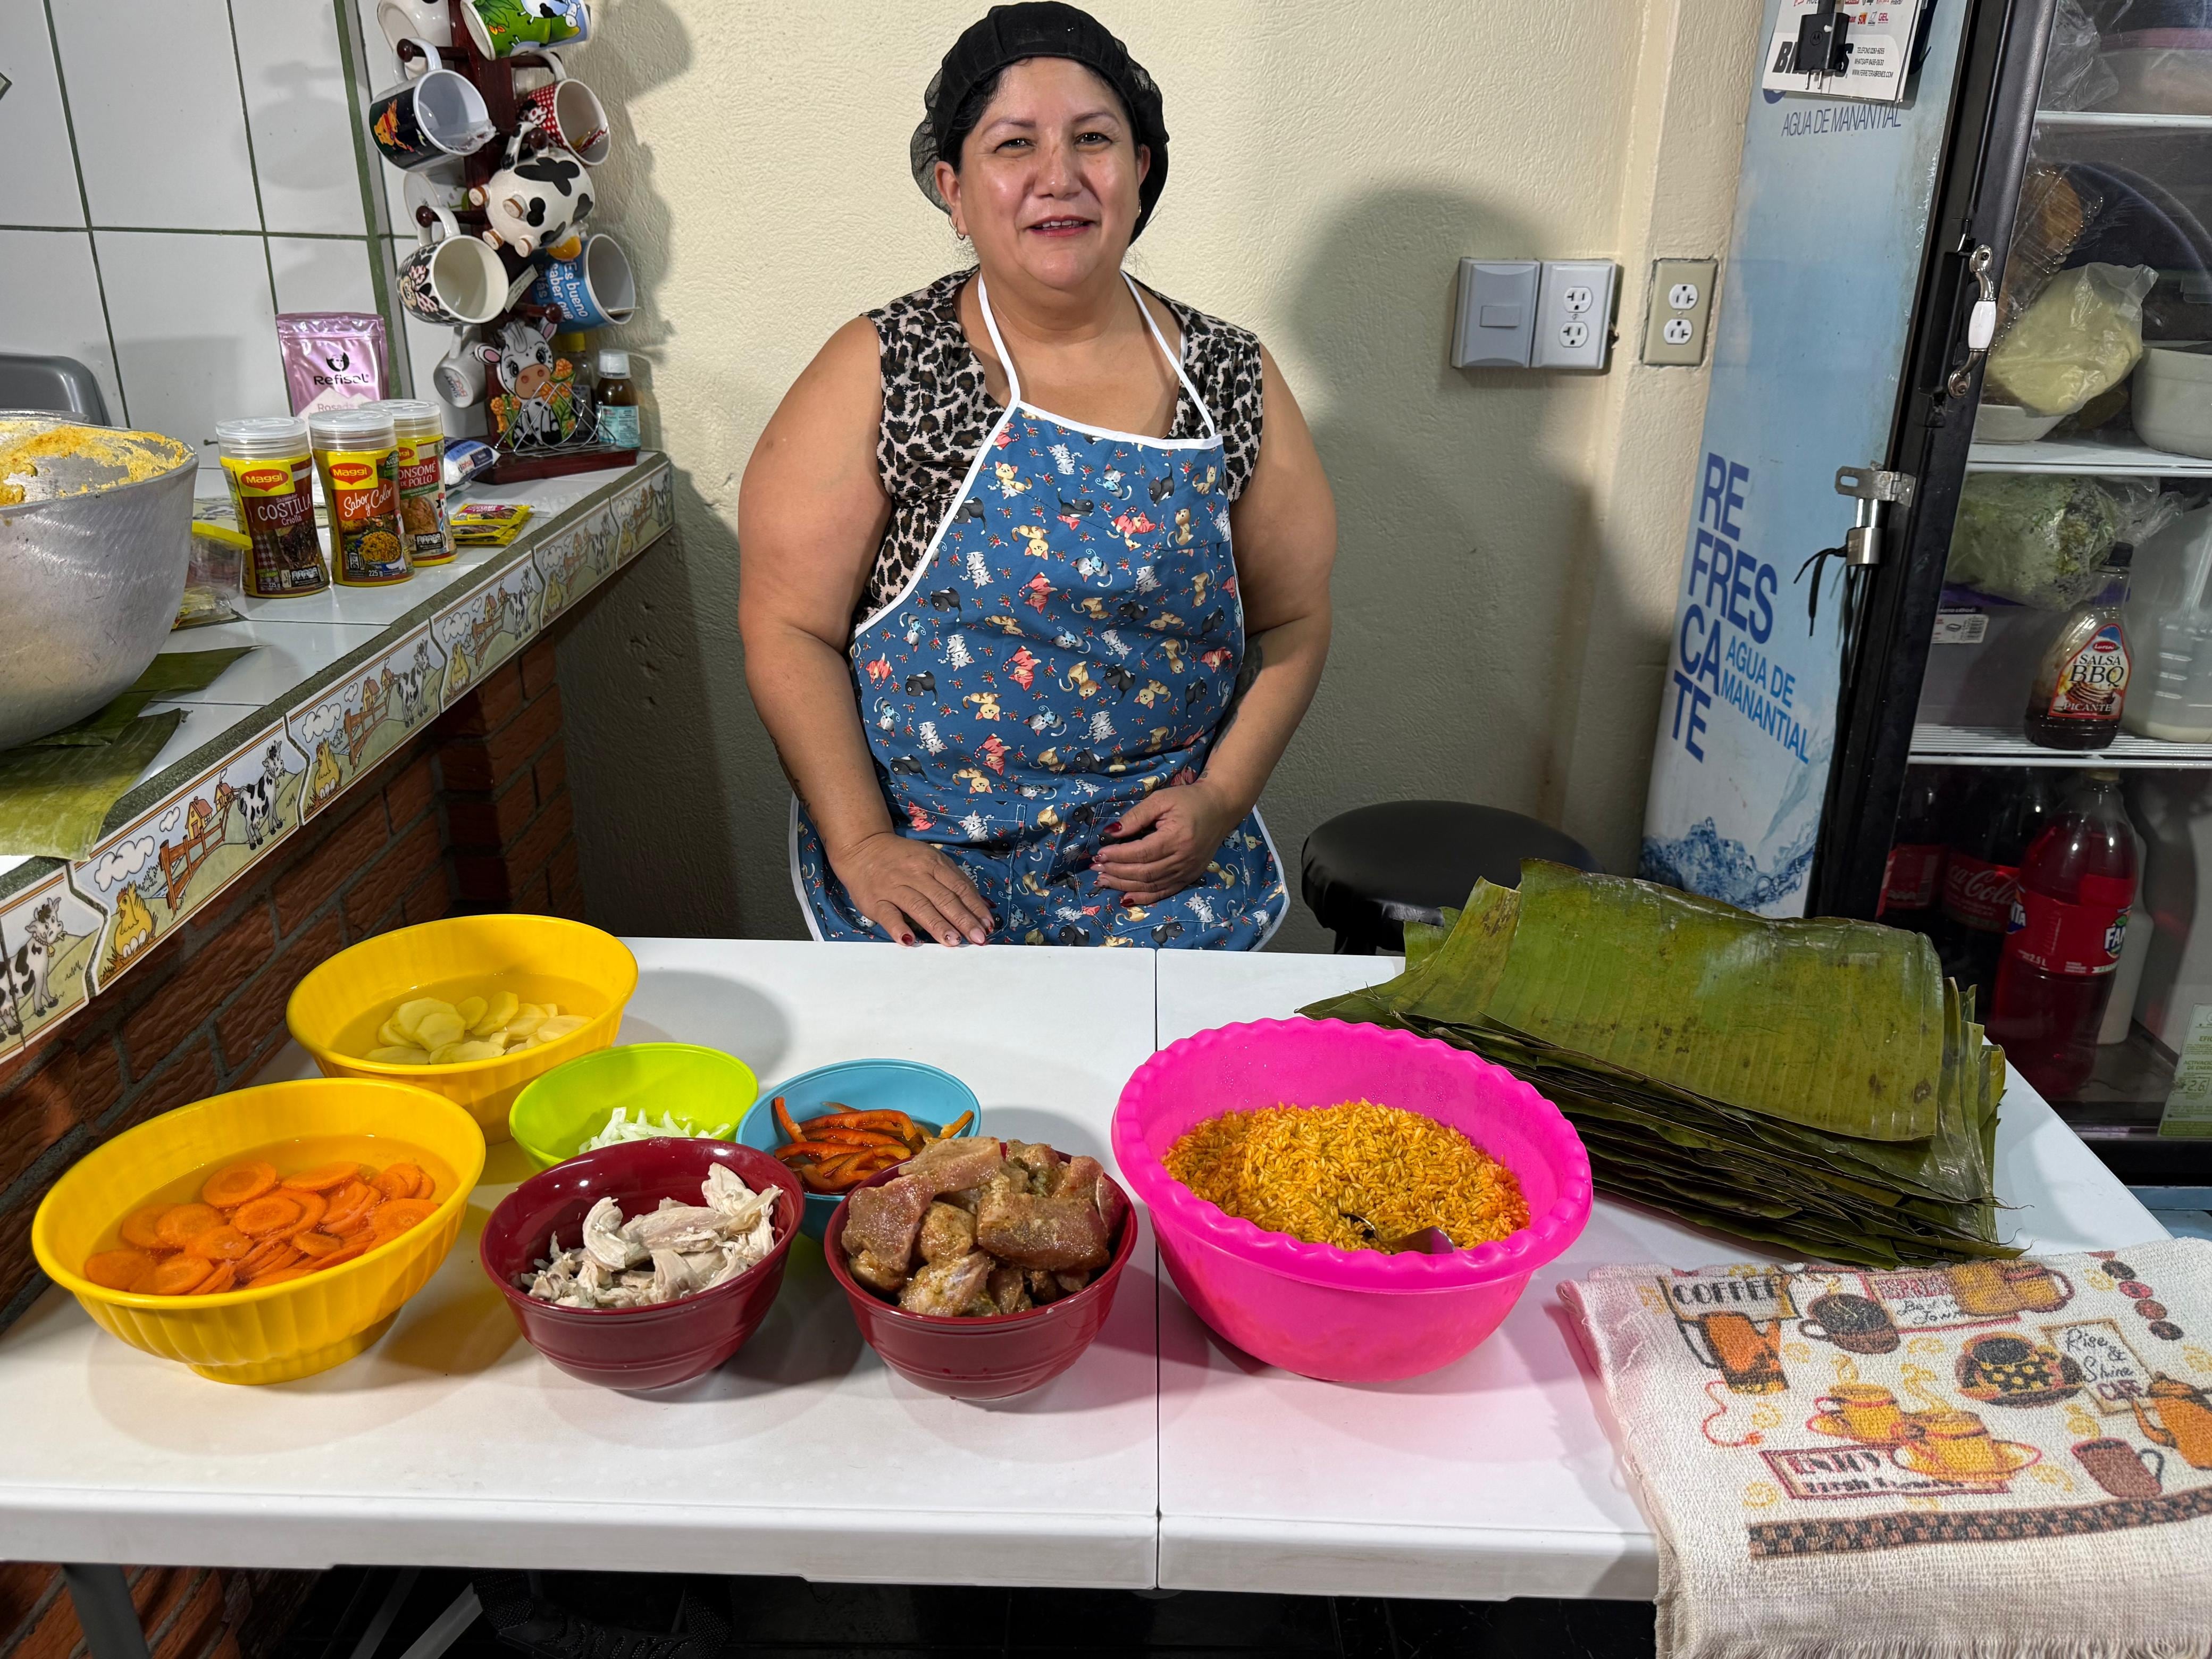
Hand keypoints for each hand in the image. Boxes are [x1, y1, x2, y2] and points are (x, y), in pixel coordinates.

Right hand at [829, 831, 993, 945]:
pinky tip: (909, 941)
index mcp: (933, 863)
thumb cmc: (903, 859)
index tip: (988, 925)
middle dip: (963, 919)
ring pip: (920, 906)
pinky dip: (898, 928)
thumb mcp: (931, 860)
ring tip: (953, 942)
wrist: (863, 847)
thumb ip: (953, 881)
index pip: (959, 887)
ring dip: (938, 925)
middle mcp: (916, 874)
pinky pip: (888, 915)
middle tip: (978, 938)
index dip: (975, 906)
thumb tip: (981, 906)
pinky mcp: (875, 900)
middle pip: (944, 898)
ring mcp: (894, 887)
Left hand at [1090, 780, 1241, 904]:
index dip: (1118, 856)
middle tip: (1096, 868)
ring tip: (1103, 880)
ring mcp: (1188, 871)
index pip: (1141, 853)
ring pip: (1151, 885)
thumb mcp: (1161, 800)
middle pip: (1144, 873)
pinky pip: (1164, 892)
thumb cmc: (1189, 800)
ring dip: (1124, 885)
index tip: (1099, 853)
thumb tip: (1111, 833)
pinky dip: (1144, 897)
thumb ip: (1136, 816)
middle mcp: (1184, 859)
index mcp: (1177, 837)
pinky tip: (1125, 896)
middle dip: (1116, 872)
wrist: (1221, 807)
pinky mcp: (1190, 877)